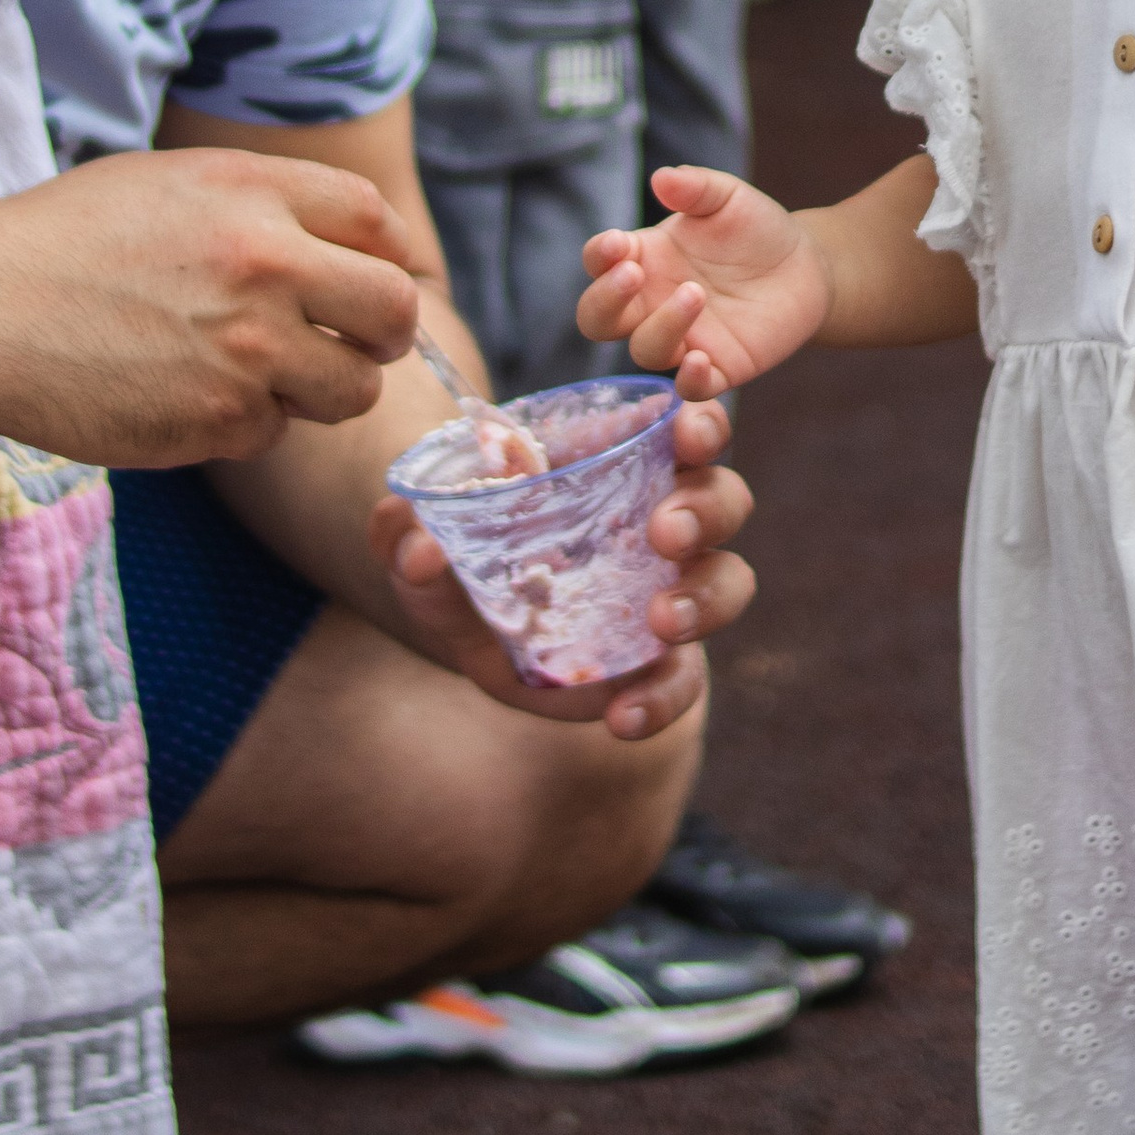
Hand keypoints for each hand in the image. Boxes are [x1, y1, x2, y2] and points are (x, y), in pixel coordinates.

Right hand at [0, 144, 424, 469]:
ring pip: (350, 388)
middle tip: (349, 343)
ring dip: (319, 389)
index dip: (384, 254)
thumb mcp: (168, 183)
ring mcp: (247, 347)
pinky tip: (186, 395)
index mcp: (252, 190)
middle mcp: (265, 262)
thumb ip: (261, 205)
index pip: (375, 219)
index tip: (370, 277)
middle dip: (383, 334)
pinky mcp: (220, 418)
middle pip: (393, 310)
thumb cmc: (63, 242)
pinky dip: (245, 424)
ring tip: (255, 373)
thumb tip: (341, 246)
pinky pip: (276, 433)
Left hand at [366, 391, 754, 738]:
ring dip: (704, 597)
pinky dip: (662, 698)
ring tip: (662, 620)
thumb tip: (418, 547)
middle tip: (666, 530)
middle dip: (705, 507)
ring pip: (728, 581)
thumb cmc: (465, 563)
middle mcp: (662, 524)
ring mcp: (671, 596)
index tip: (689, 417)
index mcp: (620, 466)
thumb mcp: (426, 545)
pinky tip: (621, 717)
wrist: (474, 642)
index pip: (682, 426)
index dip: (701, 417)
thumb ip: (406, 537)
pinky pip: (685, 682)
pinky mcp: (663, 666)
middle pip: (722, 498)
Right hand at [575, 161, 832, 390]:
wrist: (806, 266)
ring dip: (661, 326)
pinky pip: (691, 389)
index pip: (598, 263)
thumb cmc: (755, 228)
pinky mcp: (718, 368)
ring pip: (644, 350)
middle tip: (633, 274)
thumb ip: (696, 188)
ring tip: (696, 293)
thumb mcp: (728, 198)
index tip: (617, 243)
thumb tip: (662, 178)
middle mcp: (652, 303)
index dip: (598, 256)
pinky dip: (689, 380)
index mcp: (644, 258)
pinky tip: (700, 359)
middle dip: (605, 300)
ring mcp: (682, 338)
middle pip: (598, 319)